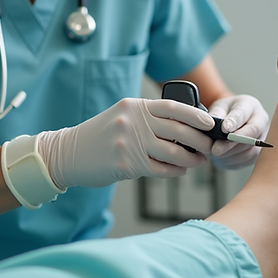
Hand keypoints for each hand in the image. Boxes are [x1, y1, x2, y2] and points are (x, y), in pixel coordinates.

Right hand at [39, 98, 214, 188]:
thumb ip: (149, 118)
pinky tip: (180, 170)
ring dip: (191, 159)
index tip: (210, 124)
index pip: (173, 107)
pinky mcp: (125, 164)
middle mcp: (133, 121)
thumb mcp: (123, 117)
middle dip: (199, 141)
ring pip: (173, 152)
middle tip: (210, 147)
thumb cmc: (101, 136)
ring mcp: (129, 143)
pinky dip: (175, 171)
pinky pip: (160, 169)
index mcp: (134, 106)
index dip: (196, 116)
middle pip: (178, 131)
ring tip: (199, 161)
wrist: (67, 153)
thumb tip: (187, 128)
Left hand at [206, 94, 269, 168]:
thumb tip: (211, 125)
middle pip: (251, 134)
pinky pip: (247, 161)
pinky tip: (222, 157)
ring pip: (250, 151)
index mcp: (250, 105)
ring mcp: (262, 138)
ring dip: (230, 154)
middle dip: (232, 143)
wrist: (234, 120)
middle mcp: (261, 121)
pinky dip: (232, 161)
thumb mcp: (219, 107)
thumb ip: (216, 114)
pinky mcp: (259, 153)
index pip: (244, 114)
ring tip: (215, 152)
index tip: (224, 129)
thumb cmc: (227, 112)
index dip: (234, 122)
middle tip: (215, 149)